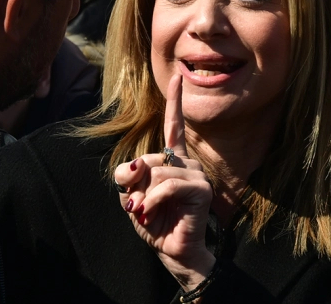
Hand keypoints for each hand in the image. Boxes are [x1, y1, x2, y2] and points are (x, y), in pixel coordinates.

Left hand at [113, 74, 214, 289]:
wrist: (172, 252)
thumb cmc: (154, 222)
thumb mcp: (132, 197)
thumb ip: (130, 176)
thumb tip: (138, 165)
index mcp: (173, 161)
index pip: (174, 127)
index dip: (175, 103)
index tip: (178, 79)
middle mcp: (187, 163)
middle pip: (148, 159)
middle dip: (133, 184)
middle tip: (136, 207)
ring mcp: (196, 175)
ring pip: (156, 173)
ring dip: (143, 197)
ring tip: (146, 214)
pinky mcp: (201, 190)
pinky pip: (167, 186)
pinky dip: (152, 202)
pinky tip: (150, 214)